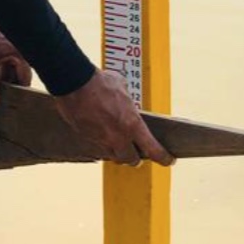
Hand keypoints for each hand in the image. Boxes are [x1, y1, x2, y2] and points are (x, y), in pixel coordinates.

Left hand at [0, 17, 32, 106]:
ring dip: (5, 79)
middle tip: (4, 101)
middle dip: (11, 87)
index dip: (21, 92)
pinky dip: (1, 70)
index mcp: (22, 55)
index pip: (26, 79)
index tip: (15, 104)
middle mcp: (21, 51)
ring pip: (12, 68)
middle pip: (19, 75)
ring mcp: (13, 48)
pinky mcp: (5, 46)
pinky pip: (6, 62)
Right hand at [55, 69, 174, 166]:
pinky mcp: (87, 138)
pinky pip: (99, 148)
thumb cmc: (100, 82)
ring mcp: (101, 140)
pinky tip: (102, 135)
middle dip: (136, 158)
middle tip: (137, 154)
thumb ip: (127, 100)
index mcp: (132, 125)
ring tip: (119, 146)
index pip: (153, 150)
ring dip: (118, 153)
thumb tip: (126, 100)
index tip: (169, 160)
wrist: (74, 83)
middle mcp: (118, 138)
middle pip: (132, 160)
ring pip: (113, 156)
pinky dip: (103, 145)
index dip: (164, 158)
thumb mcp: (122, 88)